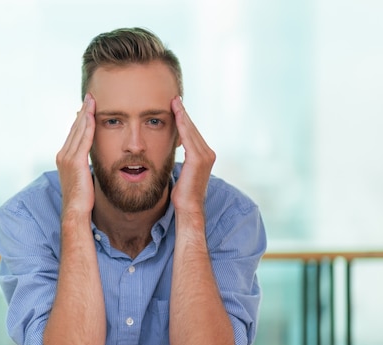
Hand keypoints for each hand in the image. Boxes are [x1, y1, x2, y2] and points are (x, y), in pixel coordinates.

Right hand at [56, 94, 95, 215]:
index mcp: (64, 158)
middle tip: (90, 97)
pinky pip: (83, 139)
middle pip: (74, 128)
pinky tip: (92, 114)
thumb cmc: (81, 200)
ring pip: (78, 130)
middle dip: (82, 112)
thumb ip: (85, 167)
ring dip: (85, 113)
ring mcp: (68, 158)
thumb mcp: (82, 179)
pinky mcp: (75, 161)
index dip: (80, 120)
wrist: (75, 211)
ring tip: (92, 100)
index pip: (73, 134)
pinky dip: (87, 125)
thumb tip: (92, 164)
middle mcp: (63, 155)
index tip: (87, 108)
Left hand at [170, 96, 215, 213]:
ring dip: (183, 115)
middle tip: (175, 98)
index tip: (176, 108)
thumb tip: (174, 153)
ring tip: (174, 102)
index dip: (185, 120)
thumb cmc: (183, 195)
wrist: (189, 208)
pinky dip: (183, 125)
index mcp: (204, 156)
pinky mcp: (198, 159)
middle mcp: (208, 153)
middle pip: (193, 129)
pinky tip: (177, 114)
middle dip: (183, 113)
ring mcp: (205, 156)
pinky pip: (189, 137)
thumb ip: (183, 161)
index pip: (192, 134)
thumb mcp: (183, 173)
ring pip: (191, 130)